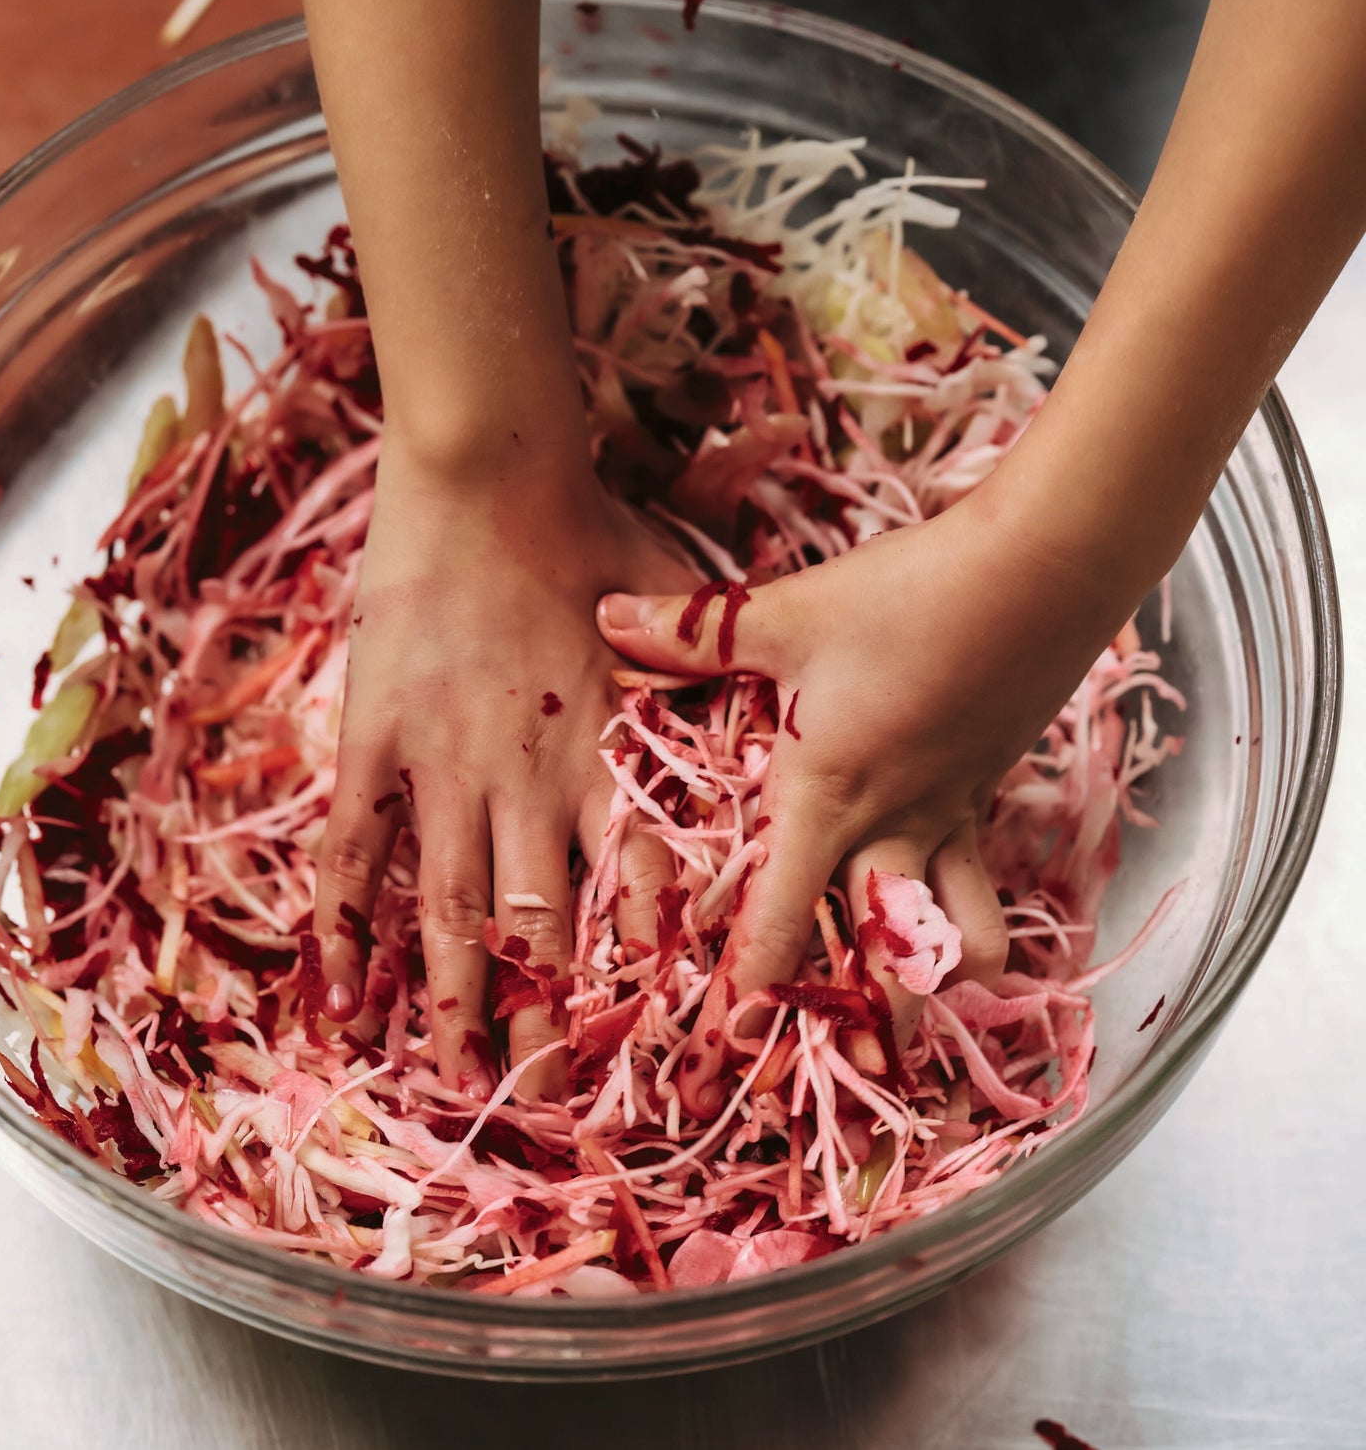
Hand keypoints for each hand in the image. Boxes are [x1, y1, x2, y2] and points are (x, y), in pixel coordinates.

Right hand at [314, 444, 694, 1100]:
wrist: (489, 470)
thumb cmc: (590, 527)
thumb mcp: (681, 606)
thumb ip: (715, 676)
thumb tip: (768, 709)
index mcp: (609, 756)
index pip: (636, 890)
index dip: (643, 972)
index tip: (655, 1045)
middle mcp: (530, 778)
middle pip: (538, 926)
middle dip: (543, 1021)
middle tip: (548, 1103)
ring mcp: (445, 763)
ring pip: (448, 906)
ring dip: (450, 1001)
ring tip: (446, 1079)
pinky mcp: (377, 737)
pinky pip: (355, 844)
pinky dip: (344, 921)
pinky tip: (338, 990)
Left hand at [597, 489, 1121, 1116]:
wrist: (1043, 571)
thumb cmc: (905, 599)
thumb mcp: (785, 614)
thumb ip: (691, 632)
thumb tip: (603, 618)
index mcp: (826, 798)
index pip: (780, 921)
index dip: (753, 990)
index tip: (732, 1046)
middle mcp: (891, 826)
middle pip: (886, 959)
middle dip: (870, 1027)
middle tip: (850, 1076)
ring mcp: (951, 813)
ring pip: (957, 933)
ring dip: (940, 979)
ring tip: (919, 1018)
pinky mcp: (987, 788)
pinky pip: (979, 876)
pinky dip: (969, 912)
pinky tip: (951, 915)